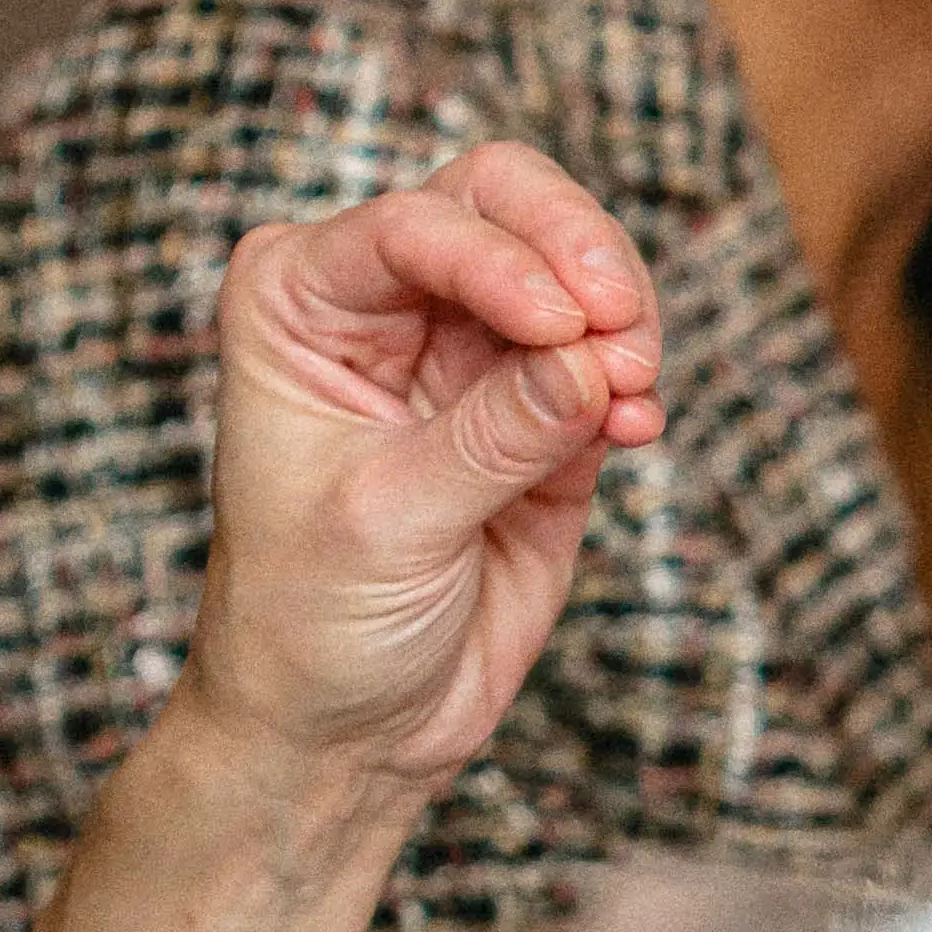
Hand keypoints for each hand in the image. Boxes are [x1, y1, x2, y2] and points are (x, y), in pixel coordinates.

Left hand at [177, 139, 662, 818]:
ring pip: (570, 270)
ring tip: (632, 392)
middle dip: (573, 246)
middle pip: (500, 203)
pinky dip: (634, 382)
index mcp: (295, 297)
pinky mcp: (540, 412)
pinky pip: (607, 362)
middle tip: (620, 318)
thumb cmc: (310, 618)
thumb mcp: (386, 521)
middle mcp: (380, 302)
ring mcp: (467, 352)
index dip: (498, 259)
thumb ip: (492, 435)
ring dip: (619, 318)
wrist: (343, 728)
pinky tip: (636, 428)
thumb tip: (593, 362)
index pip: (412, 224)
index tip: (563, 324)